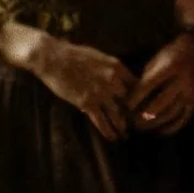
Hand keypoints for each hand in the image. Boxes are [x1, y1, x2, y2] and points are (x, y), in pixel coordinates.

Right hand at [1, 22, 136, 140]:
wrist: (53, 58)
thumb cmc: (73, 53)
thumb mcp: (99, 56)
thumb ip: (111, 68)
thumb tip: (118, 77)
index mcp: (117, 66)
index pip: (136, 84)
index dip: (139, 97)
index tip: (140, 105)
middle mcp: (113, 80)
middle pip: (130, 101)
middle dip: (132, 113)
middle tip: (134, 123)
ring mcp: (101, 93)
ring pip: (118, 114)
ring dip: (122, 126)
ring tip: (126, 135)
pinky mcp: (87, 103)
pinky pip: (101, 121)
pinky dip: (108, 131)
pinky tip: (112, 138)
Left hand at [131, 32, 193, 135]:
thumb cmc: (170, 55)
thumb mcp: (156, 61)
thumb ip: (146, 79)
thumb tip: (131, 99)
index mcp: (170, 67)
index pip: (149, 85)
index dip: (135, 97)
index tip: (125, 106)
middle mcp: (183, 81)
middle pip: (161, 102)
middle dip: (144, 114)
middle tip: (131, 122)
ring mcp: (191, 93)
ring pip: (172, 113)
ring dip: (155, 123)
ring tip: (141, 127)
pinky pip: (183, 119)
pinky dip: (171, 128)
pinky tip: (159, 132)